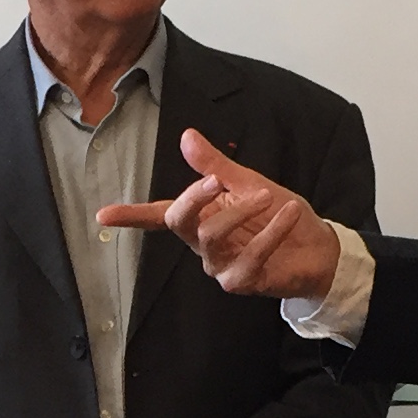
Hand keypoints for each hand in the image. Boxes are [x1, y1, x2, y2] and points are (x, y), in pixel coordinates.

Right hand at [95, 131, 341, 300]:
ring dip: (241, 212)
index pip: (158, 217)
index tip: (101, 216)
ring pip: (211, 238)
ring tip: (269, 196)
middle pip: (180, 222)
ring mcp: (220, 266)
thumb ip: (216, 165)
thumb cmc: (278, 216)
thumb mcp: (247, 182)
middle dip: (194, 198)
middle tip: (216, 180)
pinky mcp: (242, 281)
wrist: (316, 249)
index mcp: (200, 219)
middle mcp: (203, 245)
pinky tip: (287, 214)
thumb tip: (186, 136)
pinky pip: (249, 257)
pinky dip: (271, 232)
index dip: (130, 216)